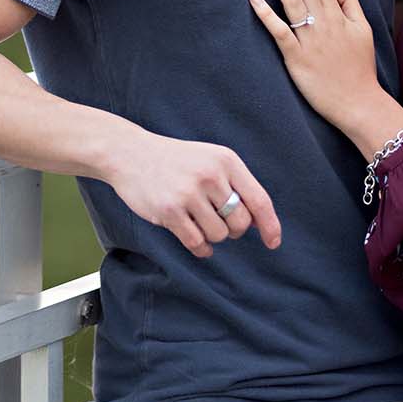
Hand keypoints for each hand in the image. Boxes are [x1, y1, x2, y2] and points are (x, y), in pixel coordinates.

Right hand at [102, 129, 281, 258]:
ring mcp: (188, 193)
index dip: (270, 225)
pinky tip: (195, 238)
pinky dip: (201, 248)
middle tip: (217, 219)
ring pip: (219, 235)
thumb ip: (236, 184)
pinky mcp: (169, 211)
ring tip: (198, 220)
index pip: (259, 200)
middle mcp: (210, 175)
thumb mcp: (210, 160)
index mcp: (226, 160)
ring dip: (212, 236)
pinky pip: (197, 243)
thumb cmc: (176, 161)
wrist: (130, 153)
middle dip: (233, 229)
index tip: (273, 243)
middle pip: (240, 223)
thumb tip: (261, 222)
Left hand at [250, 0, 382, 131]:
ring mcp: (309, 39)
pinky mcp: (296, 58)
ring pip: (290, 0)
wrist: (359, 103)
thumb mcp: (363, 29)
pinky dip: (266, 14)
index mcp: (338, 13)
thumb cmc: (359, 66)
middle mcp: (323, 21)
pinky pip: (280, 32)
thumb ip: (349, 3)